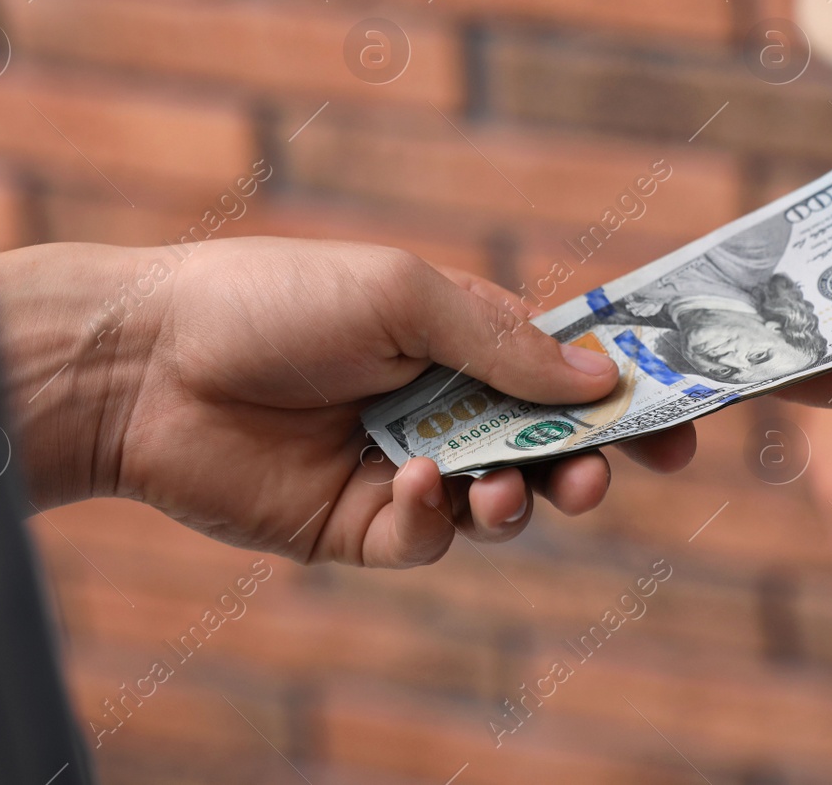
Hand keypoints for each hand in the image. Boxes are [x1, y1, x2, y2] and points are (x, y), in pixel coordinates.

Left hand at [0, 239, 695, 568]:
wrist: (147, 365)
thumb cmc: (272, 299)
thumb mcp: (401, 294)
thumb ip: (503, 339)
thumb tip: (603, 379)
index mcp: (458, 337)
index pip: (564, 370)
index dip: (626, 393)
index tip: (683, 415)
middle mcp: (441, 404)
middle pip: (548, 446)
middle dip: (591, 462)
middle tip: (604, 473)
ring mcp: (404, 467)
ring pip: (502, 503)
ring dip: (524, 498)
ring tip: (509, 487)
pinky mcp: (359, 525)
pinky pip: (431, 538)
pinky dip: (440, 518)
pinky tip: (413, 483)